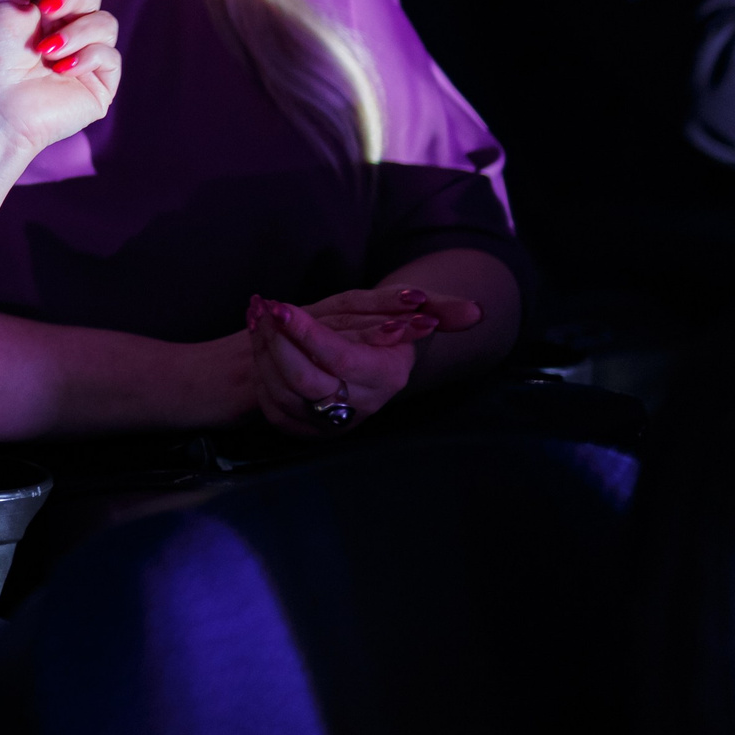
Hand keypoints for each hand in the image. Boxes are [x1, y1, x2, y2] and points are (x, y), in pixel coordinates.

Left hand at [0, 0, 120, 162]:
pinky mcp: (100, 83)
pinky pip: (111, 55)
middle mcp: (70, 31)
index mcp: (47, 11)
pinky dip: (85, 56)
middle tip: (43, 14)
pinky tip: (60, 69)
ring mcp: (87, 57)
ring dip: (74, 32)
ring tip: (46, 52)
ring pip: (106, 23)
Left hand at [244, 289, 481, 437]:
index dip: (308, 334)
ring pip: (281, 390)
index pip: (340, 360)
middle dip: (276, 341)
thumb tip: (475, 312)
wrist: (364, 353)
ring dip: (262, 349)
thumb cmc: (385, 325)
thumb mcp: (408, 308)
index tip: (282, 306)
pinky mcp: (302, 427)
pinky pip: (270, 403)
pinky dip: (258, 367)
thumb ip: (439, 308)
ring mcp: (329, 421)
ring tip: (259, 314)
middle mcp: (359, 405)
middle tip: (264, 307)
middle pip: (303, 380)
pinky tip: (260, 339)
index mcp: (385, 376)